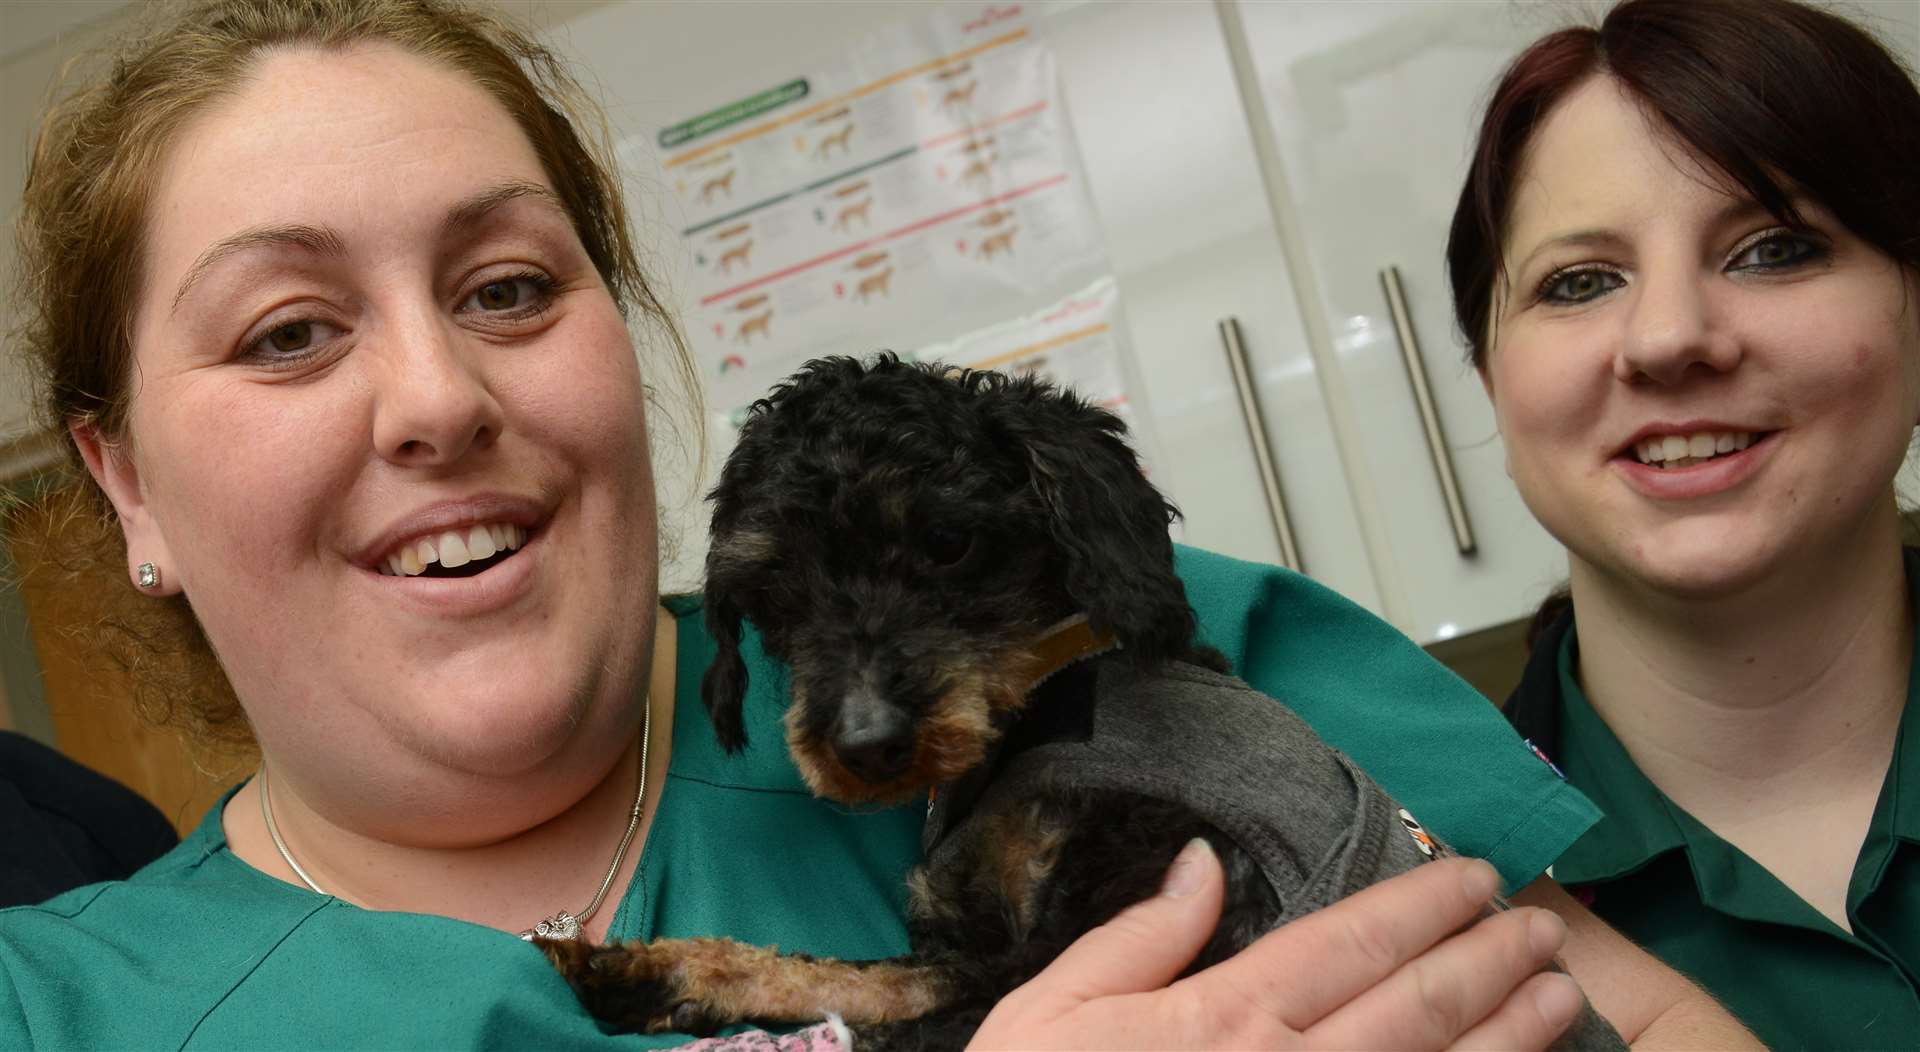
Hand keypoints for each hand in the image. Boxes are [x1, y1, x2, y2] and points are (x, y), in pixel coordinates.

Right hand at [969, 840, 1583, 1049]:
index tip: (1475, 873)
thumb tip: (1205, 860)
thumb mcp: (1049, 1012)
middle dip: (1488, 959)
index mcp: (1223, 1018)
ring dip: (1510, 1035)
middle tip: (1546, 925)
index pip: (1346, 943)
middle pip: (1413, 1006)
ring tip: (1565, 994)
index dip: (1420, 905)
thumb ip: (1137, 938)